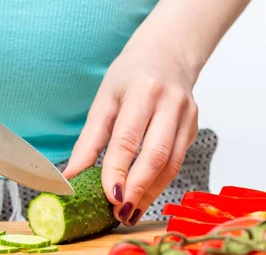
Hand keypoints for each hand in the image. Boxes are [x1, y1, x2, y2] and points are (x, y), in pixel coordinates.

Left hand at [63, 33, 198, 225]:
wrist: (167, 53)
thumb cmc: (129, 74)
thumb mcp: (104, 100)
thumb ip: (89, 139)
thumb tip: (71, 174)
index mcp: (142, 91)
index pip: (128, 138)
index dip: (118, 170)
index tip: (108, 196)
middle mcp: (170, 102)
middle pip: (156, 155)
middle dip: (137, 188)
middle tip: (119, 212)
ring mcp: (187, 115)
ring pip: (172, 163)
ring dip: (150, 192)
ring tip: (130, 212)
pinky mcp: (194, 126)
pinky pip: (178, 161)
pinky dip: (160, 182)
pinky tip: (144, 196)